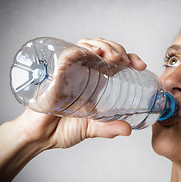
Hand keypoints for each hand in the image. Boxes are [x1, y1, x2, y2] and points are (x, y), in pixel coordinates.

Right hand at [14, 37, 146, 149]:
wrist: (40, 137)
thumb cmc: (63, 130)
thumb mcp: (93, 128)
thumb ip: (109, 128)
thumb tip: (128, 130)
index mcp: (96, 81)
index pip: (115, 61)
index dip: (130, 58)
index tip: (140, 66)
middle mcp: (84, 71)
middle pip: (103, 48)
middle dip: (118, 49)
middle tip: (126, 61)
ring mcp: (70, 69)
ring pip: (88, 44)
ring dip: (104, 45)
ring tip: (114, 57)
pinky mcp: (56, 71)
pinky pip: (68, 53)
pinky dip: (82, 50)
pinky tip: (94, 54)